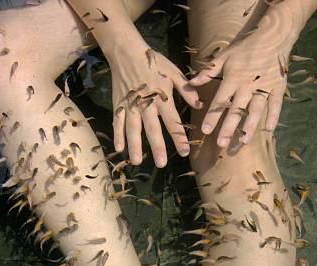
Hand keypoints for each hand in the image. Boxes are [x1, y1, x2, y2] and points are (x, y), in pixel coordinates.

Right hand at [109, 45, 201, 166]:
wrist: (127, 51)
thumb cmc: (153, 62)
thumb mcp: (174, 71)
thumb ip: (186, 89)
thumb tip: (199, 105)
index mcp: (162, 96)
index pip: (172, 120)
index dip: (179, 137)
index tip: (184, 152)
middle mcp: (146, 102)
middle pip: (152, 127)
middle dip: (157, 146)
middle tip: (161, 163)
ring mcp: (130, 104)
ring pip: (133, 128)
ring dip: (134, 145)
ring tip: (137, 161)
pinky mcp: (119, 104)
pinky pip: (118, 121)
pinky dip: (117, 135)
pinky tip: (119, 149)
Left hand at [189, 26, 294, 146]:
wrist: (273, 34)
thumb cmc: (245, 47)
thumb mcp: (223, 56)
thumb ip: (207, 72)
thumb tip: (189, 83)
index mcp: (233, 77)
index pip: (220, 100)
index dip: (212, 116)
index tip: (205, 131)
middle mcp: (247, 84)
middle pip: (236, 109)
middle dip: (228, 127)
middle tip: (221, 144)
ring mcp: (264, 86)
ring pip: (256, 109)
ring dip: (249, 126)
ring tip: (243, 141)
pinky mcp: (278, 86)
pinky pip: (276, 103)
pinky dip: (273, 116)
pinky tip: (268, 129)